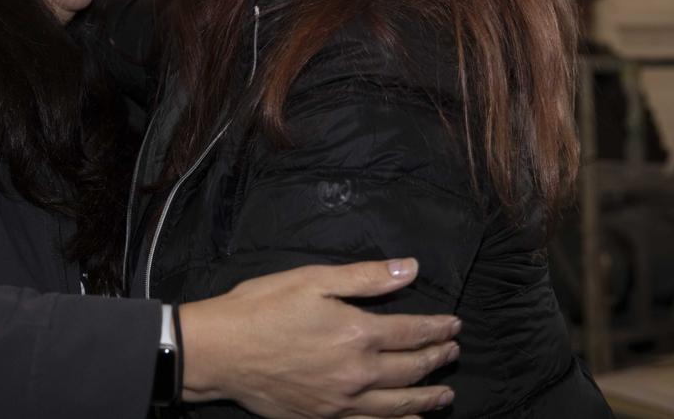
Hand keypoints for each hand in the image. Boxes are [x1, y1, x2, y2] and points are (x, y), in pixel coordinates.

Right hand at [180, 258, 459, 417]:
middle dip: (437, 358)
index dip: (437, 328)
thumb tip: (410, 269)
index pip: (412, 332)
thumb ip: (366, 277)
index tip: (454, 324)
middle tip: (453, 352)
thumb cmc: (261, 308)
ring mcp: (342, 402)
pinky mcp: (324, 418)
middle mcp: (357, 373)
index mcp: (357, 333)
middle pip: (411, 369)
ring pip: (399, 405)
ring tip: (446, 394)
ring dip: (427, 397)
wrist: (219, 351)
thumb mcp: (313, 278)